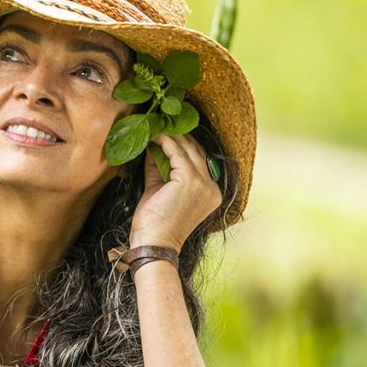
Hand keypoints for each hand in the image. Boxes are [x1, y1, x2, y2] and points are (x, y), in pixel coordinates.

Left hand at [130, 134, 222, 251]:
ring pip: (188, 149)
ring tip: (154, 127)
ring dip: (170, 136)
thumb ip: (160, 168)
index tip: (166, 132)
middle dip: (178, 135)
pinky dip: (164, 142)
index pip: (200, 160)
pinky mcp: (190, 180)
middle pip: (196, 151)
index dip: (183, 144)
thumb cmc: (154, 223)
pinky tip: (154, 136)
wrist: (153, 243)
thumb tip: (154, 146)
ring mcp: (203, 183)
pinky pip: (176, 152)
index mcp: (211, 193)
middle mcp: (212, 187)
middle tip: (159, 124)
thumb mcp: (160, 190)